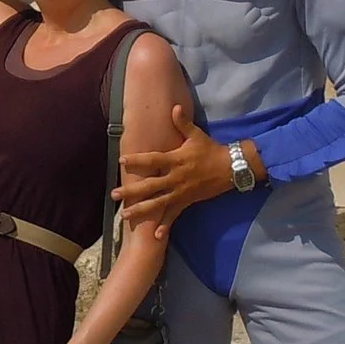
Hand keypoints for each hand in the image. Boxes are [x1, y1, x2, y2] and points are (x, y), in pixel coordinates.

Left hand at [114, 104, 239, 237]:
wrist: (230, 168)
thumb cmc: (210, 150)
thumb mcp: (196, 135)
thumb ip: (182, 123)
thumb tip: (174, 107)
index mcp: (176, 160)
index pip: (153, 160)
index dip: (137, 161)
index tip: (122, 162)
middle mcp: (175, 178)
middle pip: (150, 185)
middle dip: (131, 191)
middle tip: (114, 195)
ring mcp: (181, 192)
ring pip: (158, 204)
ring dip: (141, 210)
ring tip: (125, 215)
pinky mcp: (187, 202)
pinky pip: (175, 215)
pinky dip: (166, 226)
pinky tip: (156, 236)